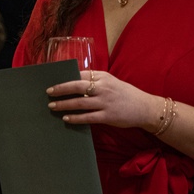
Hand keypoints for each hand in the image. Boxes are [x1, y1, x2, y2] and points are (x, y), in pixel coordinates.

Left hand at [45, 69, 162, 130]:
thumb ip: (95, 80)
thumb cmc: (125, 94)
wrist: (145, 108)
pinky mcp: (108, 116)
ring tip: (52, 107)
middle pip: (77, 86)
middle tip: (48, 92)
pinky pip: (88, 117)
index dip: (65, 78)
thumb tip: (73, 82)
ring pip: (80, 102)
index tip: (53, 81)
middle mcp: (103, 87)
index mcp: (103, 77)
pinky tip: (66, 119)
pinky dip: (75, 118)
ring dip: (64, 104)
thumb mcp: (111, 82)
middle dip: (61, 89)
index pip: (80, 74)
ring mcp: (106, 102)